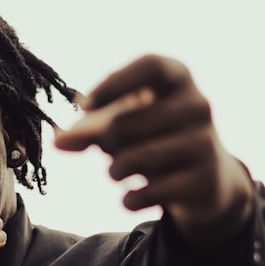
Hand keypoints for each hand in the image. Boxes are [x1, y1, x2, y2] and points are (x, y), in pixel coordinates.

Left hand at [54, 55, 253, 247]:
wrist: (207, 180)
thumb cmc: (156, 140)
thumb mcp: (125, 127)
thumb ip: (88, 131)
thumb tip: (57, 141)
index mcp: (179, 78)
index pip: (150, 66)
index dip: (114, 83)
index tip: (86, 106)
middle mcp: (198, 105)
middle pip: (127, 122)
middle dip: (107, 142)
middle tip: (109, 150)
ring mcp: (205, 142)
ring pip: (135, 159)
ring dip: (115, 171)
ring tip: (119, 171)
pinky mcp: (203, 180)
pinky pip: (148, 192)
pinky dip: (129, 199)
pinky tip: (131, 197)